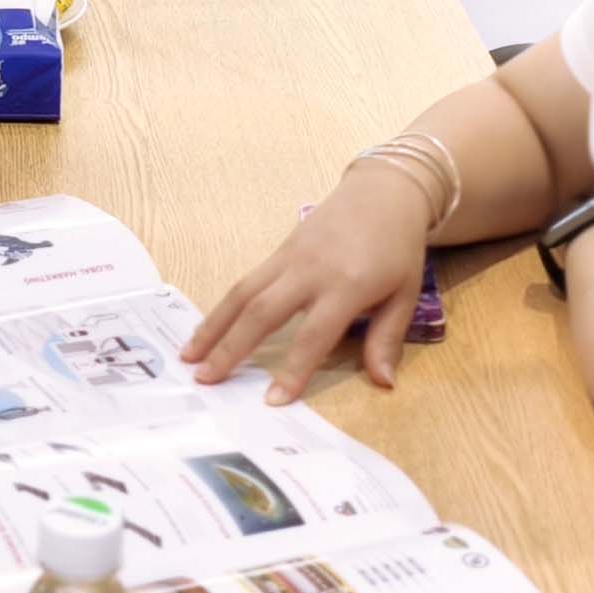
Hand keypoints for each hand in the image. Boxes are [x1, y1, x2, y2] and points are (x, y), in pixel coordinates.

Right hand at [179, 163, 435, 402]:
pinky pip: (245, 281)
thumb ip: (387, 338)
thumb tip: (383, 383)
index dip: (293, 369)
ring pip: (242, 292)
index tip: (273, 401)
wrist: (383, 192)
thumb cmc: (397, 248)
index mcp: (347, 285)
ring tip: (189, 357)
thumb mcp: (404, 295)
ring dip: (213, 326)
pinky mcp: (278, 250)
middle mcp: (310, 270)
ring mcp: (289, 257)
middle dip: (231, 348)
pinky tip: (207, 329)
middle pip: (262, 311)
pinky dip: (222, 308)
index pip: (314, 334)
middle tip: (205, 381)